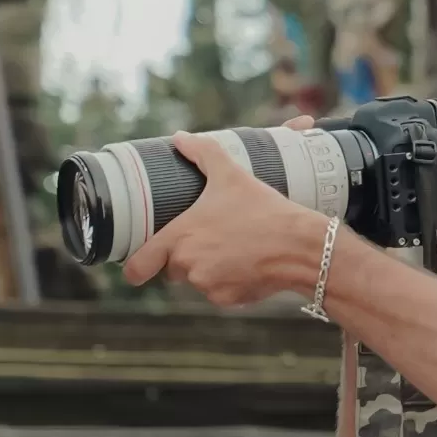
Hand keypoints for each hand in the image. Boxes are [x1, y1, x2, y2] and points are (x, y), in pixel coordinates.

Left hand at [122, 128, 325, 305]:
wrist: (300, 245)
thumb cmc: (264, 210)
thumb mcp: (232, 176)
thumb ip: (203, 153)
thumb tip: (181, 137)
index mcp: (180, 237)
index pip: (137, 266)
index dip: (136, 267)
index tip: (141, 266)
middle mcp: (188, 265)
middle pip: (174, 269)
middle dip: (188, 258)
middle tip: (213, 240)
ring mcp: (208, 286)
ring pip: (200, 280)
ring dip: (210, 270)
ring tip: (237, 249)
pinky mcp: (229, 300)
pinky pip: (221, 293)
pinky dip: (231, 283)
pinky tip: (250, 265)